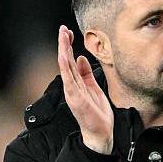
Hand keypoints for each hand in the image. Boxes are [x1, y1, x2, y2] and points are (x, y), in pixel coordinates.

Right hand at [57, 25, 112, 153]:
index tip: (68, 32)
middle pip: (65, 60)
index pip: (70, 60)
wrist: (100, 133)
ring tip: (62, 36)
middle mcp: (72, 85)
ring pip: (65, 67)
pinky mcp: (75, 98)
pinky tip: (63, 56)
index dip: (68, 45)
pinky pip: (69, 80)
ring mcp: (72, 91)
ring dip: (63, 50)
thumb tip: (82, 58)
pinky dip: (65, 67)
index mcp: (77, 82)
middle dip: (64, 43)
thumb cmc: (97, 113)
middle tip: (62, 28)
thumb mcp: (94, 88)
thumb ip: (87, 74)